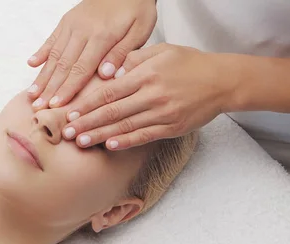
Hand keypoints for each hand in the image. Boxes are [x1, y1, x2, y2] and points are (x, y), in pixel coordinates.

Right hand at [26, 0, 156, 110]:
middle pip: (63, 65)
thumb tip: (105, 75)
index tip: (57, 105)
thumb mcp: (140, 30)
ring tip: (32, 94)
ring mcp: (72, 24)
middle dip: (50, 88)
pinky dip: (40, 52)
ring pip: (54, 54)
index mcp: (102, 36)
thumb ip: (122, 53)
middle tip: (38, 107)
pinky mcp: (67, 20)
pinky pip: (51, 38)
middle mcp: (82, 30)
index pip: (81, 68)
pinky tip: (31, 65)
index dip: (68, 89)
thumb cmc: (137, 8)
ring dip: (42, 76)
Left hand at [59, 43, 244, 149]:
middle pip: (113, 111)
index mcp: (146, 74)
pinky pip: (145, 136)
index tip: (71, 112)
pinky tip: (111, 146)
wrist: (222, 82)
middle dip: (87, 123)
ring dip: (101, 136)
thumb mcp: (161, 52)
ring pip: (126, 126)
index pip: (109, 92)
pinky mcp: (172, 127)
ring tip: (82, 143)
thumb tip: (110, 71)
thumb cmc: (189, 64)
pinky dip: (127, 141)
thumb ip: (134, 59)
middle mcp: (153, 95)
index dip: (87, 104)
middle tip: (67, 132)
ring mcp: (163, 113)